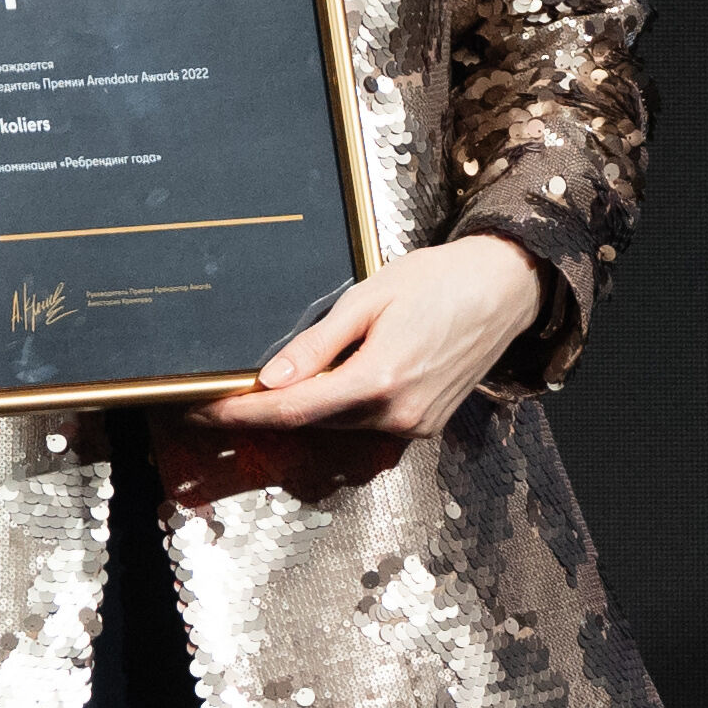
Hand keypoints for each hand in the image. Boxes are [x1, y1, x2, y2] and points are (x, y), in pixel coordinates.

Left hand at [196, 233, 544, 442]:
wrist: (507, 288)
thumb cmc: (440, 280)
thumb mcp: (368, 299)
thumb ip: (316, 346)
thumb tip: (269, 380)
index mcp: (378, 380)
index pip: (290, 410)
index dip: (238, 414)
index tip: (200, 409)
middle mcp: (397, 414)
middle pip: (310, 423)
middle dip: (263, 413)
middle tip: (220, 395)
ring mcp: (414, 425)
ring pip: (337, 427)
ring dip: (301, 411)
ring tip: (265, 390)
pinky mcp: (425, 425)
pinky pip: (366, 424)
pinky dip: (337, 410)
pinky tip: (323, 386)